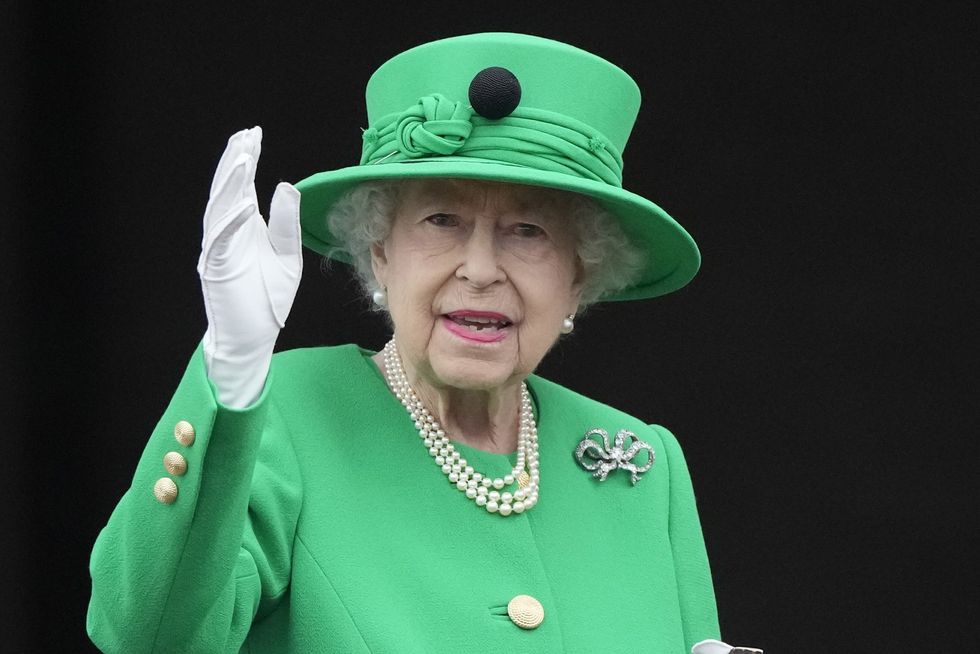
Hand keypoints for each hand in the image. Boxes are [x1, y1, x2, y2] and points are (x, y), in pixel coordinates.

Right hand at [198, 126, 301, 407]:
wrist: (254, 337)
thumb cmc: (267, 298)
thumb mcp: (287, 255)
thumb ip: (286, 223)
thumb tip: (285, 186)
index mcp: (243, 228)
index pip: (242, 187)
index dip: (246, 160)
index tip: (254, 134)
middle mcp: (227, 234)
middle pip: (227, 191)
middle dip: (235, 162)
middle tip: (246, 136)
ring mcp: (220, 251)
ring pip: (220, 209)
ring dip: (231, 184)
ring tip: (243, 158)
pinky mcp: (218, 270)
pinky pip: (222, 241)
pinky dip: (231, 222)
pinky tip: (244, 203)